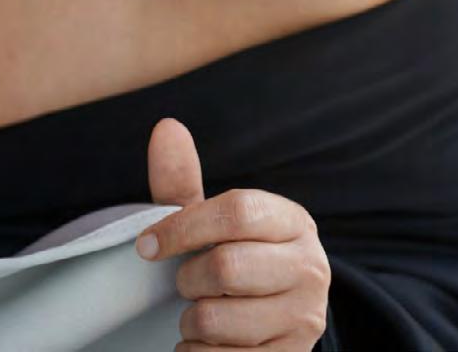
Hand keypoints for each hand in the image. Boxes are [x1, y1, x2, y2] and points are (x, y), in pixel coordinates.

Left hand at [135, 117, 330, 349]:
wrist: (278, 320)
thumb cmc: (235, 257)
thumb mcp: (212, 221)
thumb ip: (184, 181)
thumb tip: (166, 127)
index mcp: (293, 221)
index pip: (236, 211)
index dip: (183, 226)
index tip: (147, 244)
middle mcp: (310, 267)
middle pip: (226, 267)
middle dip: (188, 278)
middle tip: (185, 281)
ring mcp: (304, 319)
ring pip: (218, 318)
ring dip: (191, 320)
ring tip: (200, 312)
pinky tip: (208, 343)